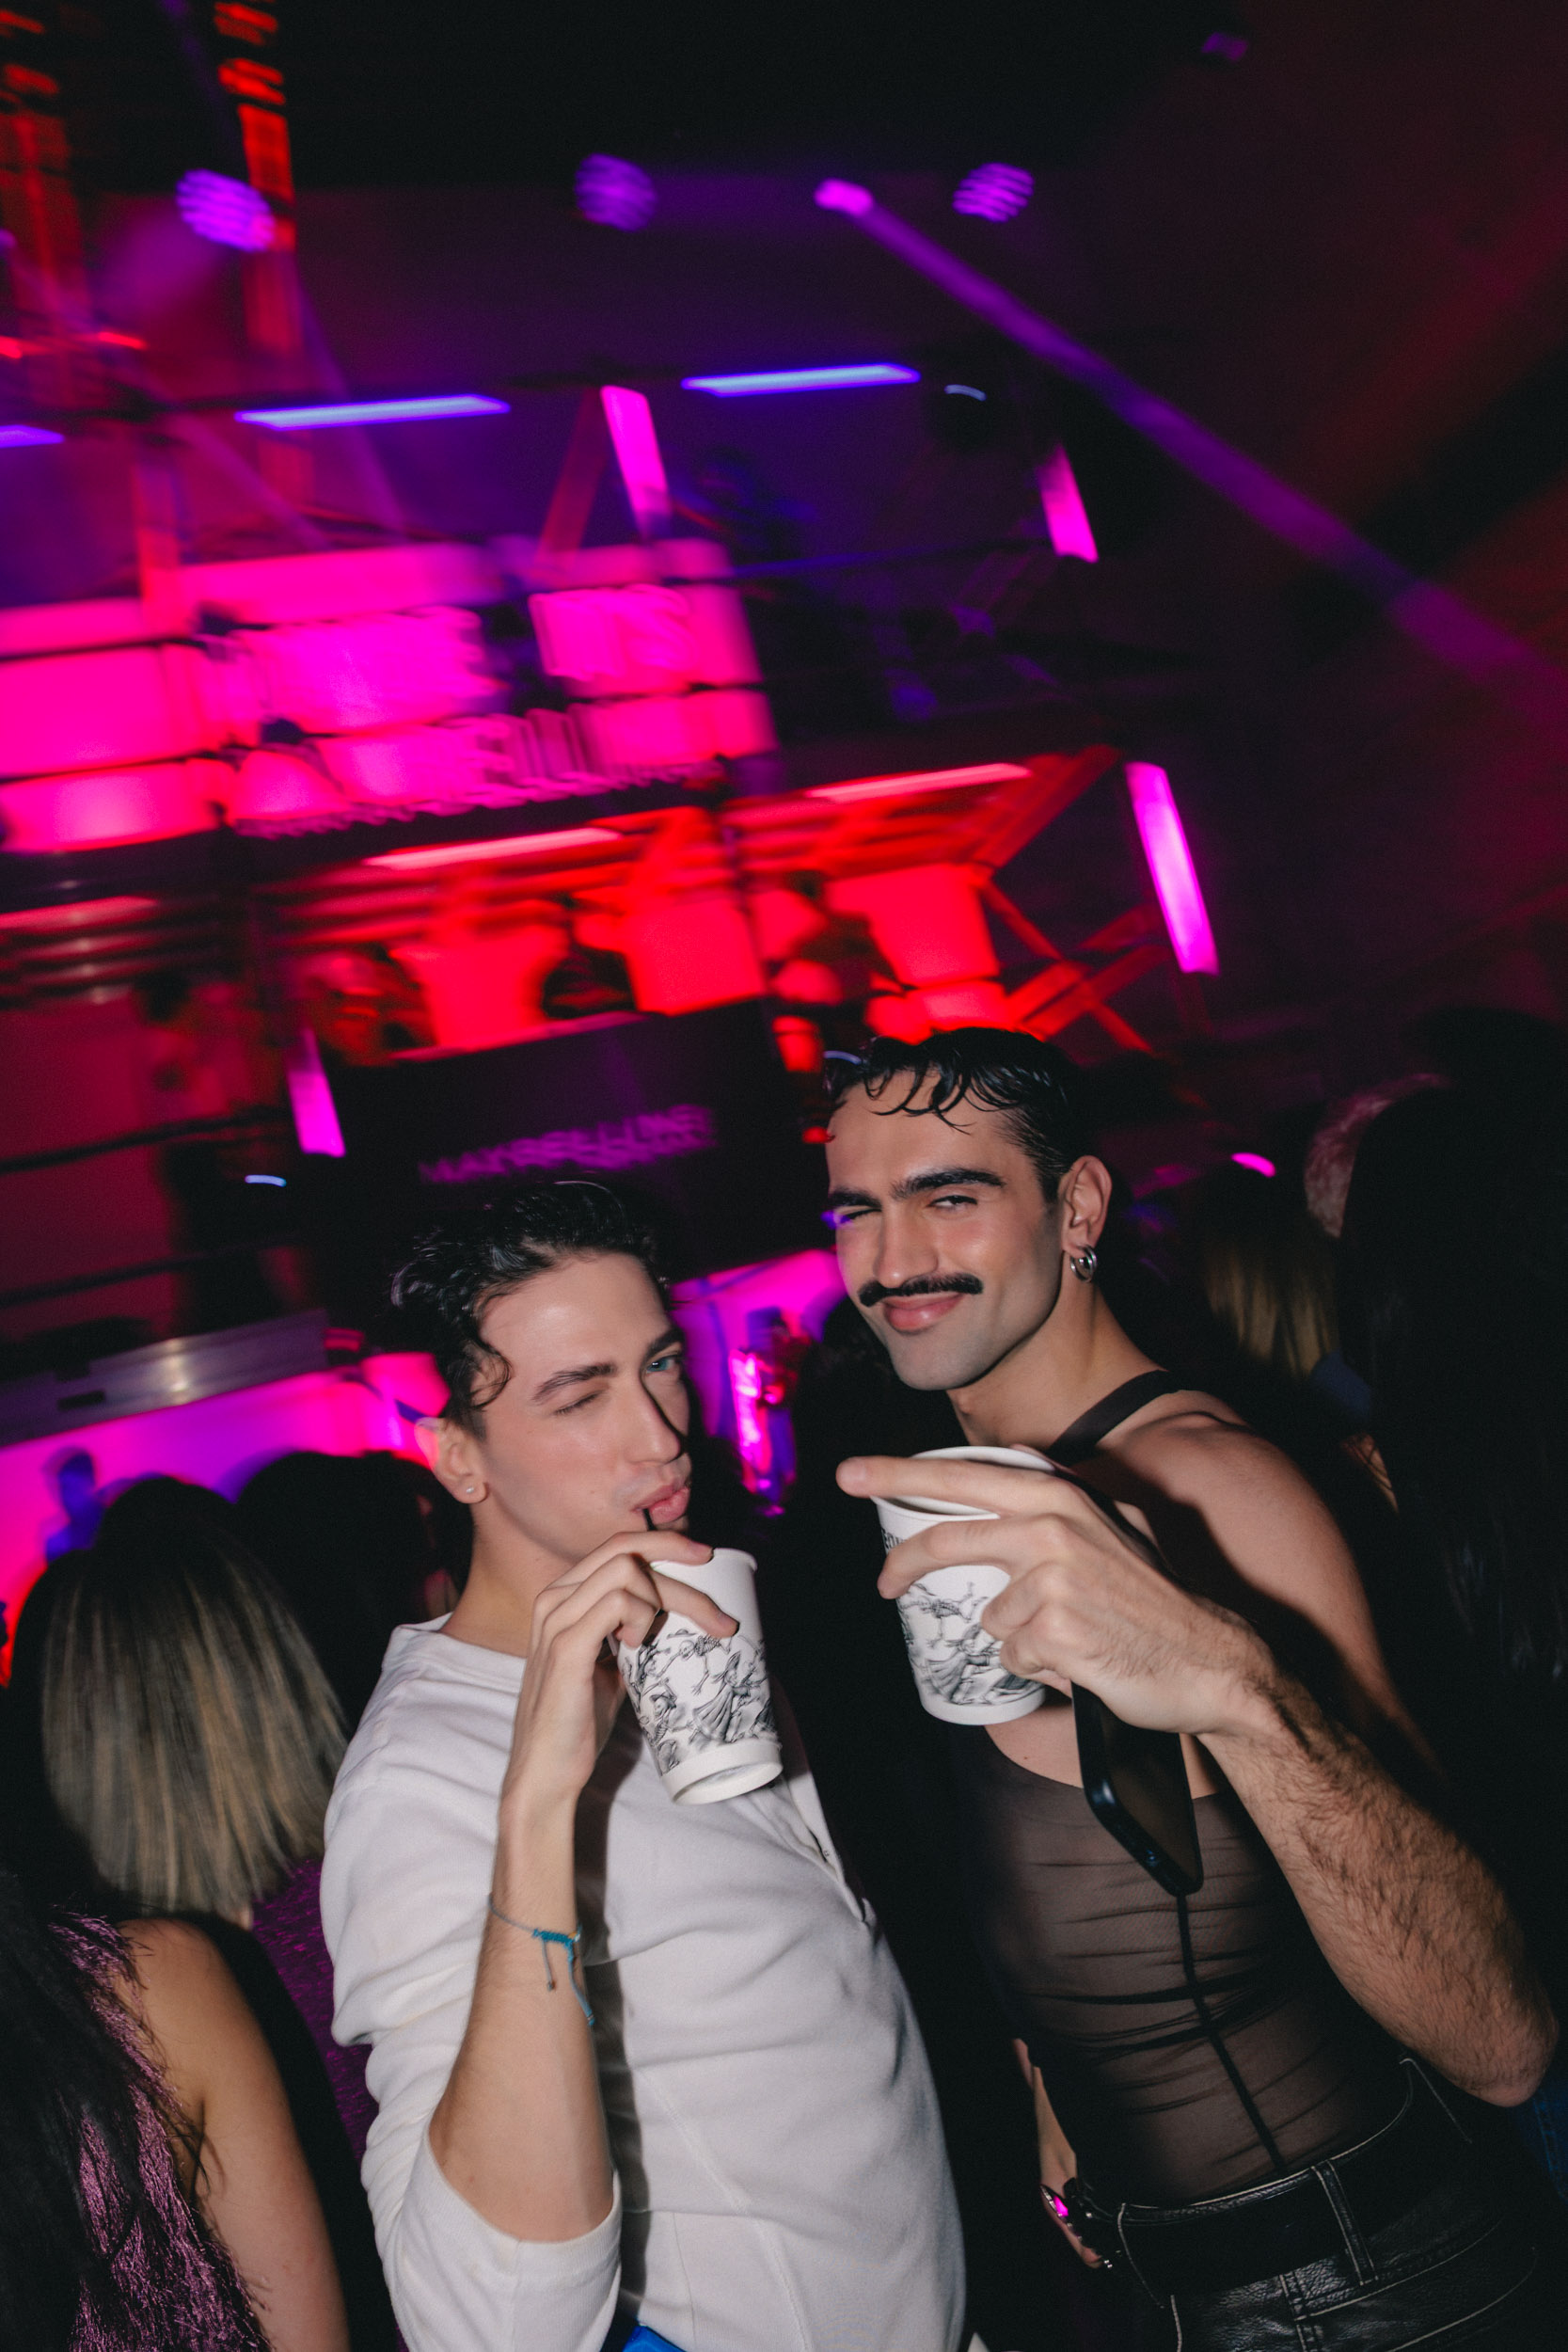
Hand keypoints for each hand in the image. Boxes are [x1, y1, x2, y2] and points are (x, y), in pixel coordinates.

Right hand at [500, 1535, 733, 1823]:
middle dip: (680, 1564)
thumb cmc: (579, 1720)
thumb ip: (630, 1634)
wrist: (547, 1769)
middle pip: (625, 1550)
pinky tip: (638, 1645)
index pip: (616, 1546)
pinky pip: (617, 1603)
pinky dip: (641, 1617)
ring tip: (654, 1641)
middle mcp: (554, 1598)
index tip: (705, 1558)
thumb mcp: (609, 1664)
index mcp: (563, 1597)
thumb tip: (681, 1618)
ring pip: (625, 1571)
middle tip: (716, 1609)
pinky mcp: (566, 1646)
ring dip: (661, 1599)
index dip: (664, 1543)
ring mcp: (556, 1619)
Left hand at [838, 1454, 1269, 1740]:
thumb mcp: (1115, 1527)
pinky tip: (1080, 1658)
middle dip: (902, 1562)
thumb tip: (1009, 1459)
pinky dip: (1037, 1663)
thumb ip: (1062, 1494)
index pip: (962, 1477)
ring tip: (1074, 1636)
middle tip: (882, 1584)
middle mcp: (1050, 1528)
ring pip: (990, 1615)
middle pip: (946, 1540)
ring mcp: (1050, 1579)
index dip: (898, 1473)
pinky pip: (1012, 1653)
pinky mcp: (1052, 1629)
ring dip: (1019, 1635)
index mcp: (1058, 1497)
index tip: (850, 1474)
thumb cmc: (1158, 1598)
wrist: (1210, 1659)